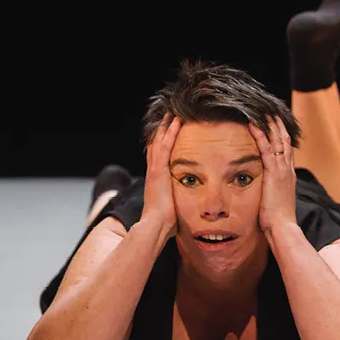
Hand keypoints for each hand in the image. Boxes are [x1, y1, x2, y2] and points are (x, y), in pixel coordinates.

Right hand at [141, 112, 180, 237]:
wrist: (155, 227)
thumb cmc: (165, 223)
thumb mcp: (172, 209)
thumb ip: (177, 204)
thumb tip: (185, 210)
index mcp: (157, 180)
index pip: (158, 157)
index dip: (162, 143)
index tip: (168, 133)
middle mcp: (154, 172)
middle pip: (156, 145)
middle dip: (162, 130)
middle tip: (168, 116)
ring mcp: (155, 170)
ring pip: (159, 142)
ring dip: (166, 127)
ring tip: (172, 113)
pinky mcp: (159, 171)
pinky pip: (165, 147)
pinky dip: (170, 133)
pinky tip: (176, 122)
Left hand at [249, 116, 296, 234]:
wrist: (283, 227)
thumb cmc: (278, 220)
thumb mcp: (275, 202)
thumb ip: (271, 193)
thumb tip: (263, 192)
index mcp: (288, 176)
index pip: (285, 151)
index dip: (281, 137)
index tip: (276, 126)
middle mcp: (287, 170)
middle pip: (284, 141)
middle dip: (278, 126)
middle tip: (271, 112)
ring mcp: (282, 170)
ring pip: (277, 141)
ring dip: (270, 125)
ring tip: (263, 112)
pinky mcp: (274, 173)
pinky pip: (266, 149)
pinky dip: (261, 136)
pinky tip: (254, 125)